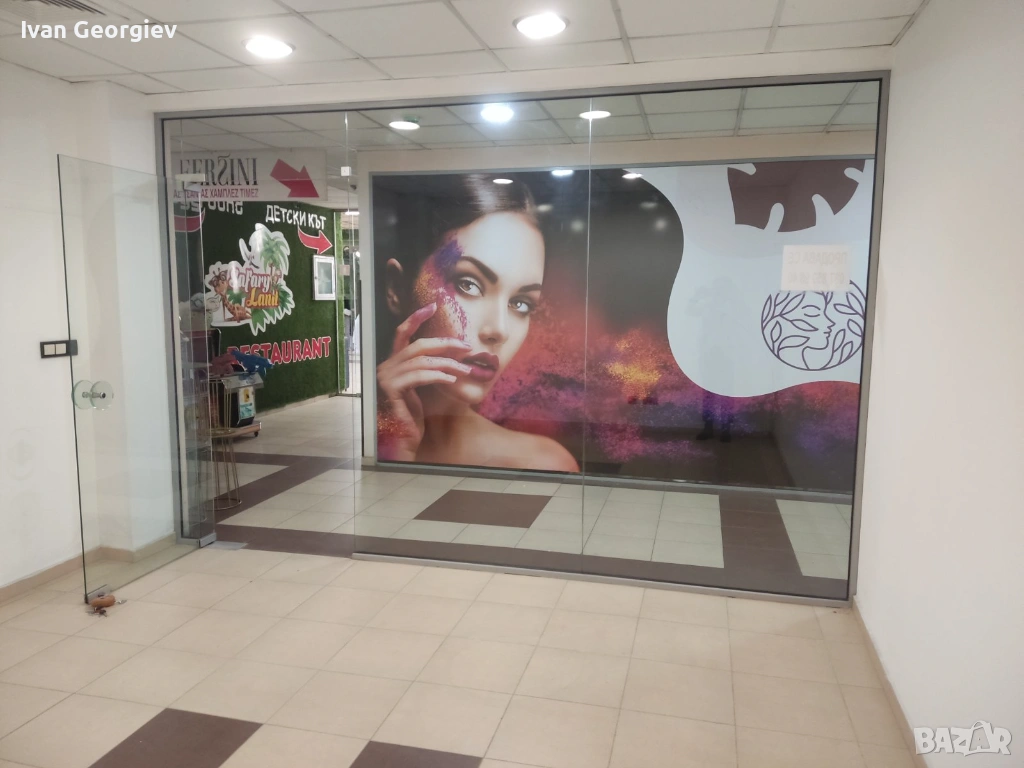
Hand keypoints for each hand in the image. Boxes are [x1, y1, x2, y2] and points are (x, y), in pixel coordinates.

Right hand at [377, 303, 471, 459]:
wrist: (401, 442)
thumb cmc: (412, 418)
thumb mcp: (421, 390)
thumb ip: (428, 371)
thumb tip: (452, 357)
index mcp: (392, 364)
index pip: (401, 334)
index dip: (416, 318)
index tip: (432, 306)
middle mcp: (385, 368)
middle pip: (418, 346)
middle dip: (444, 344)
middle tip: (466, 346)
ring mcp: (385, 379)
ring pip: (422, 361)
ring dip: (448, 364)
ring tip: (466, 369)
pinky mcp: (390, 391)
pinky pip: (419, 376)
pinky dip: (438, 375)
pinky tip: (452, 379)